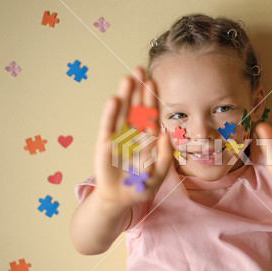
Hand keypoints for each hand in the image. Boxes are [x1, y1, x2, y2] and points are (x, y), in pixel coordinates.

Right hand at [94, 67, 172, 207]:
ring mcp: (118, 137)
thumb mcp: (159, 173)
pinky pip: (108, 127)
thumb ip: (165, 154)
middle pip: (136, 107)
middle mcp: (133, 133)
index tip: (152, 81)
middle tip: (139, 70)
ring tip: (127, 79)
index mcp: (147, 138)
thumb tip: (166, 133)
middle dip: (138, 90)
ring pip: (122, 113)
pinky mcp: (105, 144)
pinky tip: (114, 101)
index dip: (151, 98)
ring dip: (125, 96)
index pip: (150, 114)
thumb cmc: (141, 185)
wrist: (120, 199)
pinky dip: (110, 114)